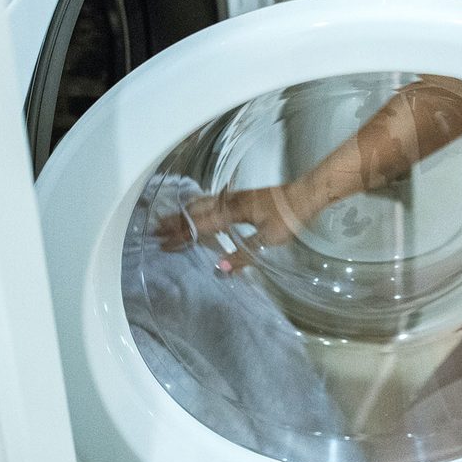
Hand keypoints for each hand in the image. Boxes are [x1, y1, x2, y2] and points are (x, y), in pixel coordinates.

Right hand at [155, 171, 345, 272]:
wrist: (307, 193)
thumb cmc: (290, 216)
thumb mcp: (269, 240)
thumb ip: (244, 255)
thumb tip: (221, 268)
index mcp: (233, 212)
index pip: (200, 226)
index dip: (181, 236)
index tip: (163, 244)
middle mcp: (231, 201)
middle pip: (197, 211)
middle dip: (175, 221)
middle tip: (155, 229)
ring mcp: (237, 196)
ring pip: (204, 203)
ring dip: (185, 212)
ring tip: (169, 218)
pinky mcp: (244, 195)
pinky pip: (213, 200)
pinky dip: (199, 206)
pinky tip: (199, 208)